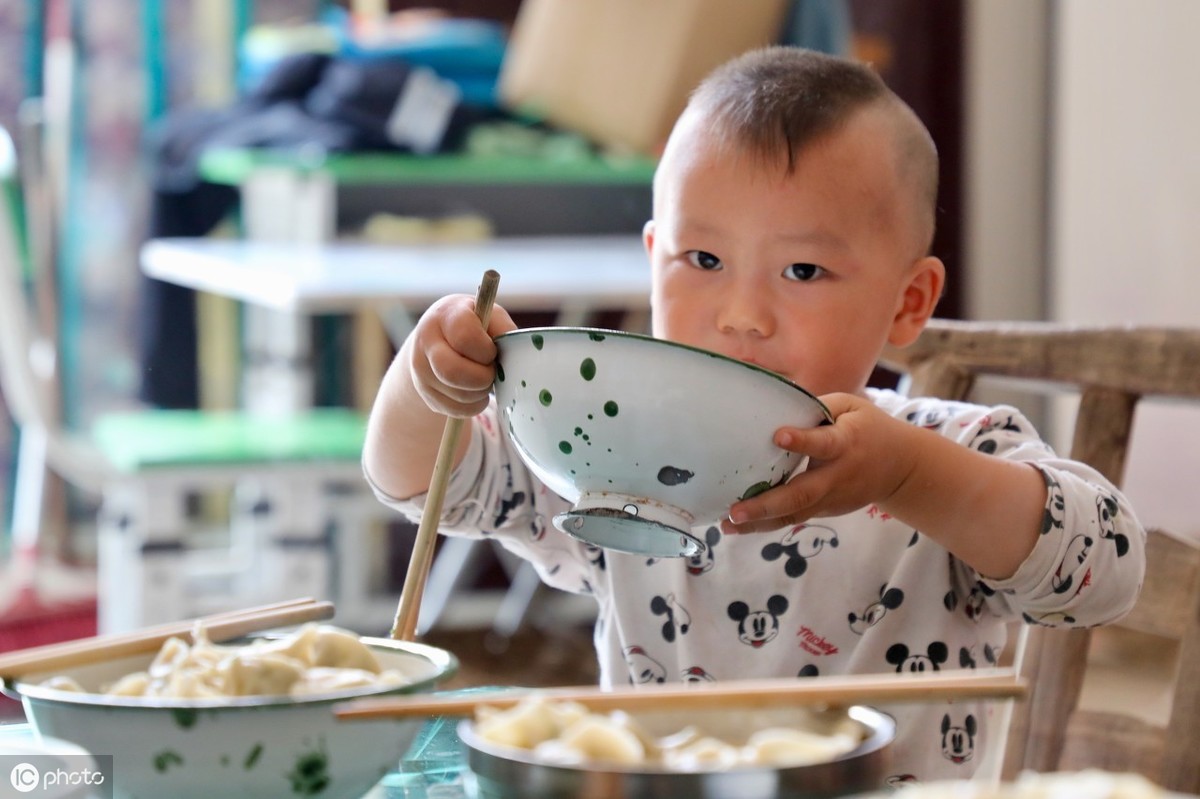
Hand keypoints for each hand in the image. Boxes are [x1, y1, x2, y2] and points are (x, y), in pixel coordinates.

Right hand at [406, 294, 515, 417]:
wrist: (438, 337)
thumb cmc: (474, 325)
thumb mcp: (489, 316)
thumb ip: (503, 329)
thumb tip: (518, 351)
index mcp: (445, 316)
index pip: (464, 338)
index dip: (485, 350)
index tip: (492, 351)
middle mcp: (425, 342)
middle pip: (451, 371)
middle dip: (482, 377)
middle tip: (491, 371)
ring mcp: (420, 370)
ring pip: (456, 394)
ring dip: (480, 393)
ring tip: (485, 380)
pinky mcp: (425, 393)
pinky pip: (455, 409)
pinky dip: (473, 406)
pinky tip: (476, 392)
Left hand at [722, 392, 920, 533]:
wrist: (902, 468)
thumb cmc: (868, 428)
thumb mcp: (850, 406)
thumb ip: (816, 406)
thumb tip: (775, 405)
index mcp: (846, 442)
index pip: (824, 443)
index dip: (803, 441)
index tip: (778, 437)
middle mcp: (837, 475)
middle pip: (802, 494)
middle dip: (766, 505)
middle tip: (735, 511)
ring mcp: (832, 499)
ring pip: (794, 514)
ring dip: (760, 523)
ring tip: (727, 525)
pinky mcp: (826, 510)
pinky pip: (794, 517)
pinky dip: (767, 524)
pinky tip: (738, 526)